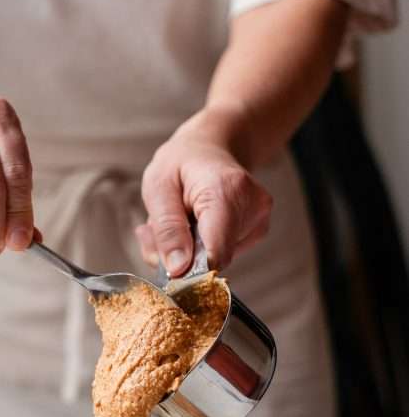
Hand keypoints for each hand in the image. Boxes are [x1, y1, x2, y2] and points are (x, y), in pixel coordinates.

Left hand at [137, 108, 272, 274]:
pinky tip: (195, 224)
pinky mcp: (257, 232)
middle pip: (213, 259)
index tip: (165, 264)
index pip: (216, 252)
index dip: (188, 269)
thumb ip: (166, 229)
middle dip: (179, 255)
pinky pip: (223, 255)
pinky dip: (201, 248)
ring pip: (216, 260)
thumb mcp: (158, 187)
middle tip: (157, 230)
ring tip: (179, 220)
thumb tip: (178, 269)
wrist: (211, 147)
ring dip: (188, 251)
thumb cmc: (181, 163)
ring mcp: (259, 221)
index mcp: (226, 191)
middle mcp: (252, 207)